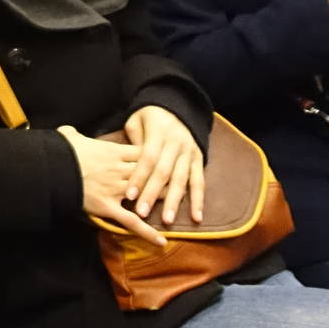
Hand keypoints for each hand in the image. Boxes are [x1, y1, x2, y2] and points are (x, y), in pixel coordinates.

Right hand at [57, 125, 164, 247]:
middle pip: (150, 173)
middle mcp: (119, 170)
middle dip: (166, 179)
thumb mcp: (69, 137)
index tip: (167, 160)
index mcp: (113, 151)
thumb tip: (69, 132)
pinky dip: (148, 232)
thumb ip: (73, 135)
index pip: (143, 153)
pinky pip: (132, 221)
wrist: (52, 167)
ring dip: (161, 201)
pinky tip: (162, 241)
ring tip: (176, 209)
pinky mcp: (108, 207)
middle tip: (180, 184)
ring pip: (146, 195)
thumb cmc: (61, 151)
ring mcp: (116, 189)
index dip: (157, 157)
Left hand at [122, 107, 205, 226]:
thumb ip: (133, 141)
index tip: (129, 196)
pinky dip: (199, 200)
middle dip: (152, 194)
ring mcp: (189, 152)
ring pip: (182, 179)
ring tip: (167, 220)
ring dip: (174, 201)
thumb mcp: (136, 120)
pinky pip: (199, 181)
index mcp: (159, 132)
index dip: (139, 177)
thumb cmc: (149, 118)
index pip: (148, 158)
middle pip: (164, 172)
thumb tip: (128, 166)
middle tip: (142, 214)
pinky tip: (197, 218)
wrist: (176, 107)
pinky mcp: (199, 159)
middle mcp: (176, 143)